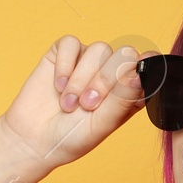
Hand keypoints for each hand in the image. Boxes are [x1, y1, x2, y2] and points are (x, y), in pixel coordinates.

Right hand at [0, 36, 152, 167]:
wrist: (33, 140)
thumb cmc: (70, 137)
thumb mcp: (100, 126)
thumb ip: (121, 101)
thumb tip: (139, 75)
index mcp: (130, 91)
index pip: (149, 66)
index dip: (146, 68)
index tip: (134, 82)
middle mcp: (112, 72)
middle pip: (124, 54)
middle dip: (105, 80)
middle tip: (87, 104)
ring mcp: (89, 61)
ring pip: (98, 49)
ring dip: (81, 78)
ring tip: (68, 103)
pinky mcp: (64, 54)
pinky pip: (70, 43)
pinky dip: (64, 65)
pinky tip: (58, 86)